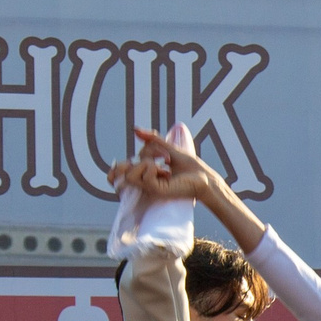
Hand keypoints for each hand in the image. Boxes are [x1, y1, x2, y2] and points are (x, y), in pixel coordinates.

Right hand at [114, 128, 263, 250]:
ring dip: (148, 160)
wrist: (205, 178)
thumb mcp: (168, 149)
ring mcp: (149, 187)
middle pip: (123, 169)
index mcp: (145, 174)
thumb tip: (135, 129)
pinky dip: (154, 167)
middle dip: (140, 156)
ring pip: (130, 172)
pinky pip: (145, 174)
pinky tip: (168, 172)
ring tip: (165, 164)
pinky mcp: (156, 190)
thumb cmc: (190, 167)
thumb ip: (152, 140)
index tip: (130, 160)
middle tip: (162, 157)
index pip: (119, 174)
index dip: (115, 169)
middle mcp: (144, 182)